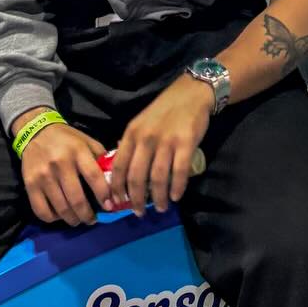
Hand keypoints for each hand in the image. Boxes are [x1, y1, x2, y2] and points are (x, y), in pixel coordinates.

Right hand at [12, 115, 111, 226]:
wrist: (36, 131)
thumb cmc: (66, 139)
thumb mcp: (87, 142)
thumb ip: (101, 158)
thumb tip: (115, 181)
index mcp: (78, 152)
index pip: (94, 177)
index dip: (103, 195)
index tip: (109, 207)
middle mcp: (60, 164)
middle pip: (77, 199)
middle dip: (87, 215)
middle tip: (92, 220)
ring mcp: (43, 176)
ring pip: (61, 208)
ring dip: (73, 219)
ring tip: (78, 220)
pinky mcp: (30, 185)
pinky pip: (42, 211)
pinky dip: (52, 218)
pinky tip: (59, 215)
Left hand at [108, 76, 212, 214]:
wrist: (191, 93)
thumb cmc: (164, 111)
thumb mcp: (141, 123)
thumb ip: (132, 145)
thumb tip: (123, 172)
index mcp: (131, 134)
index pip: (118, 166)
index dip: (117, 188)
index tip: (117, 203)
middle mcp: (146, 139)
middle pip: (137, 176)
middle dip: (135, 199)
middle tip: (138, 212)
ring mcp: (166, 141)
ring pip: (158, 178)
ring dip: (157, 197)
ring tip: (159, 207)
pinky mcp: (185, 143)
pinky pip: (179, 171)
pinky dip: (177, 187)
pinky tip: (175, 197)